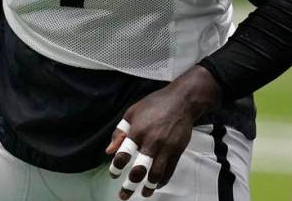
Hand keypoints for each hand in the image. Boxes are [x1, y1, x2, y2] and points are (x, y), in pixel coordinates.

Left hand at [106, 66, 220, 198]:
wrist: (182, 100)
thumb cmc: (154, 104)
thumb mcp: (132, 112)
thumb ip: (119, 131)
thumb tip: (109, 151)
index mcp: (137, 130)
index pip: (123, 154)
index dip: (116, 167)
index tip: (113, 175)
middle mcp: (151, 141)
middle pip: (139, 169)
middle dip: (130, 185)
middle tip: (123, 196)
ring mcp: (166, 147)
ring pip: (156, 173)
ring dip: (148, 187)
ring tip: (144, 194)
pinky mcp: (177, 150)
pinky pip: (170, 170)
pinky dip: (163, 180)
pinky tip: (156, 184)